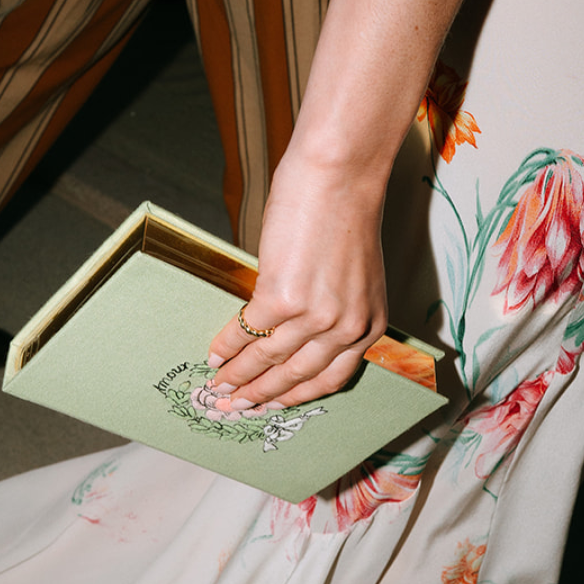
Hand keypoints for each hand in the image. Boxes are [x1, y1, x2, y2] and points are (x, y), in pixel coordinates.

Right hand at [207, 155, 386, 409]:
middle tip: (235, 405)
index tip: (273, 406)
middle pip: (296, 376)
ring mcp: (315, 315)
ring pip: (268, 359)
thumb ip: (331, 309)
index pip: (331, 378)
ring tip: (219, 386)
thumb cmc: (345, 214)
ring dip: (238, 376)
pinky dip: (227, 345)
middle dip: (261, 395)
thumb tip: (288, 333)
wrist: (339, 177)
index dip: (296, 396)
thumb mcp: (354, 277)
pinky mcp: (282, 297)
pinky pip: (247, 331)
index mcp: (370, 325)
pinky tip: (213, 353)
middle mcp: (346, 328)